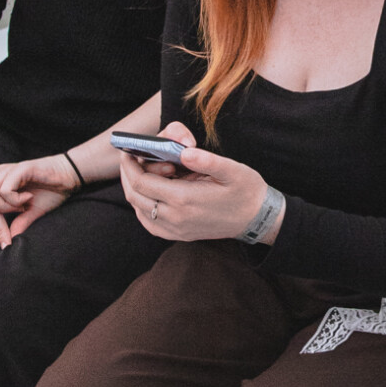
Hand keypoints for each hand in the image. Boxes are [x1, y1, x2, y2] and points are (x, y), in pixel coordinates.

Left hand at [0, 153, 78, 248]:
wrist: (69, 176)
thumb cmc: (52, 191)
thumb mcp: (33, 212)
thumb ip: (19, 223)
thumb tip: (8, 242)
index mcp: (0, 188)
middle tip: (7, 241)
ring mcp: (7, 172)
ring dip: (3, 208)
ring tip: (22, 209)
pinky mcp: (17, 168)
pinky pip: (4, 189)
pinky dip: (14, 199)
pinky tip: (28, 198)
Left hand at [118, 121, 271, 244]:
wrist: (257, 218)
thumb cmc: (246, 190)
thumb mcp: (232, 170)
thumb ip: (207, 160)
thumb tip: (184, 151)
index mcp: (185, 199)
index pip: (141, 182)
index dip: (130, 165)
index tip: (128, 151)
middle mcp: (175, 218)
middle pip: (134, 195)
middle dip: (128, 174)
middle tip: (131, 158)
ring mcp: (175, 230)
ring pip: (139, 209)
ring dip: (134, 190)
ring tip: (140, 171)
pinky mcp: (178, 235)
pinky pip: (148, 222)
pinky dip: (142, 206)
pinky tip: (149, 193)